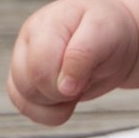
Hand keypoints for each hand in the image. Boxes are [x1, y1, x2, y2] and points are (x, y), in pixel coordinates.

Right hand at [8, 0, 138, 128]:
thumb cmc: (108, 29)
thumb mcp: (105, 32)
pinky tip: (67, 100)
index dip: (65, 79)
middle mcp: (28, 41)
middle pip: (28, 84)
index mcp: (45, 24)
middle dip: (62, 93)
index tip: (88, 74)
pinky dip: (49, 113)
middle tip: (85, 78)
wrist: (115, 37)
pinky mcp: (25, 81)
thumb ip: (83, 55)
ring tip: (77, 85)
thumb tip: (63, 88)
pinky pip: (25, 108)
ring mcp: (23, 61)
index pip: (40, 64)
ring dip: (56, 104)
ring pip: (23, 99)